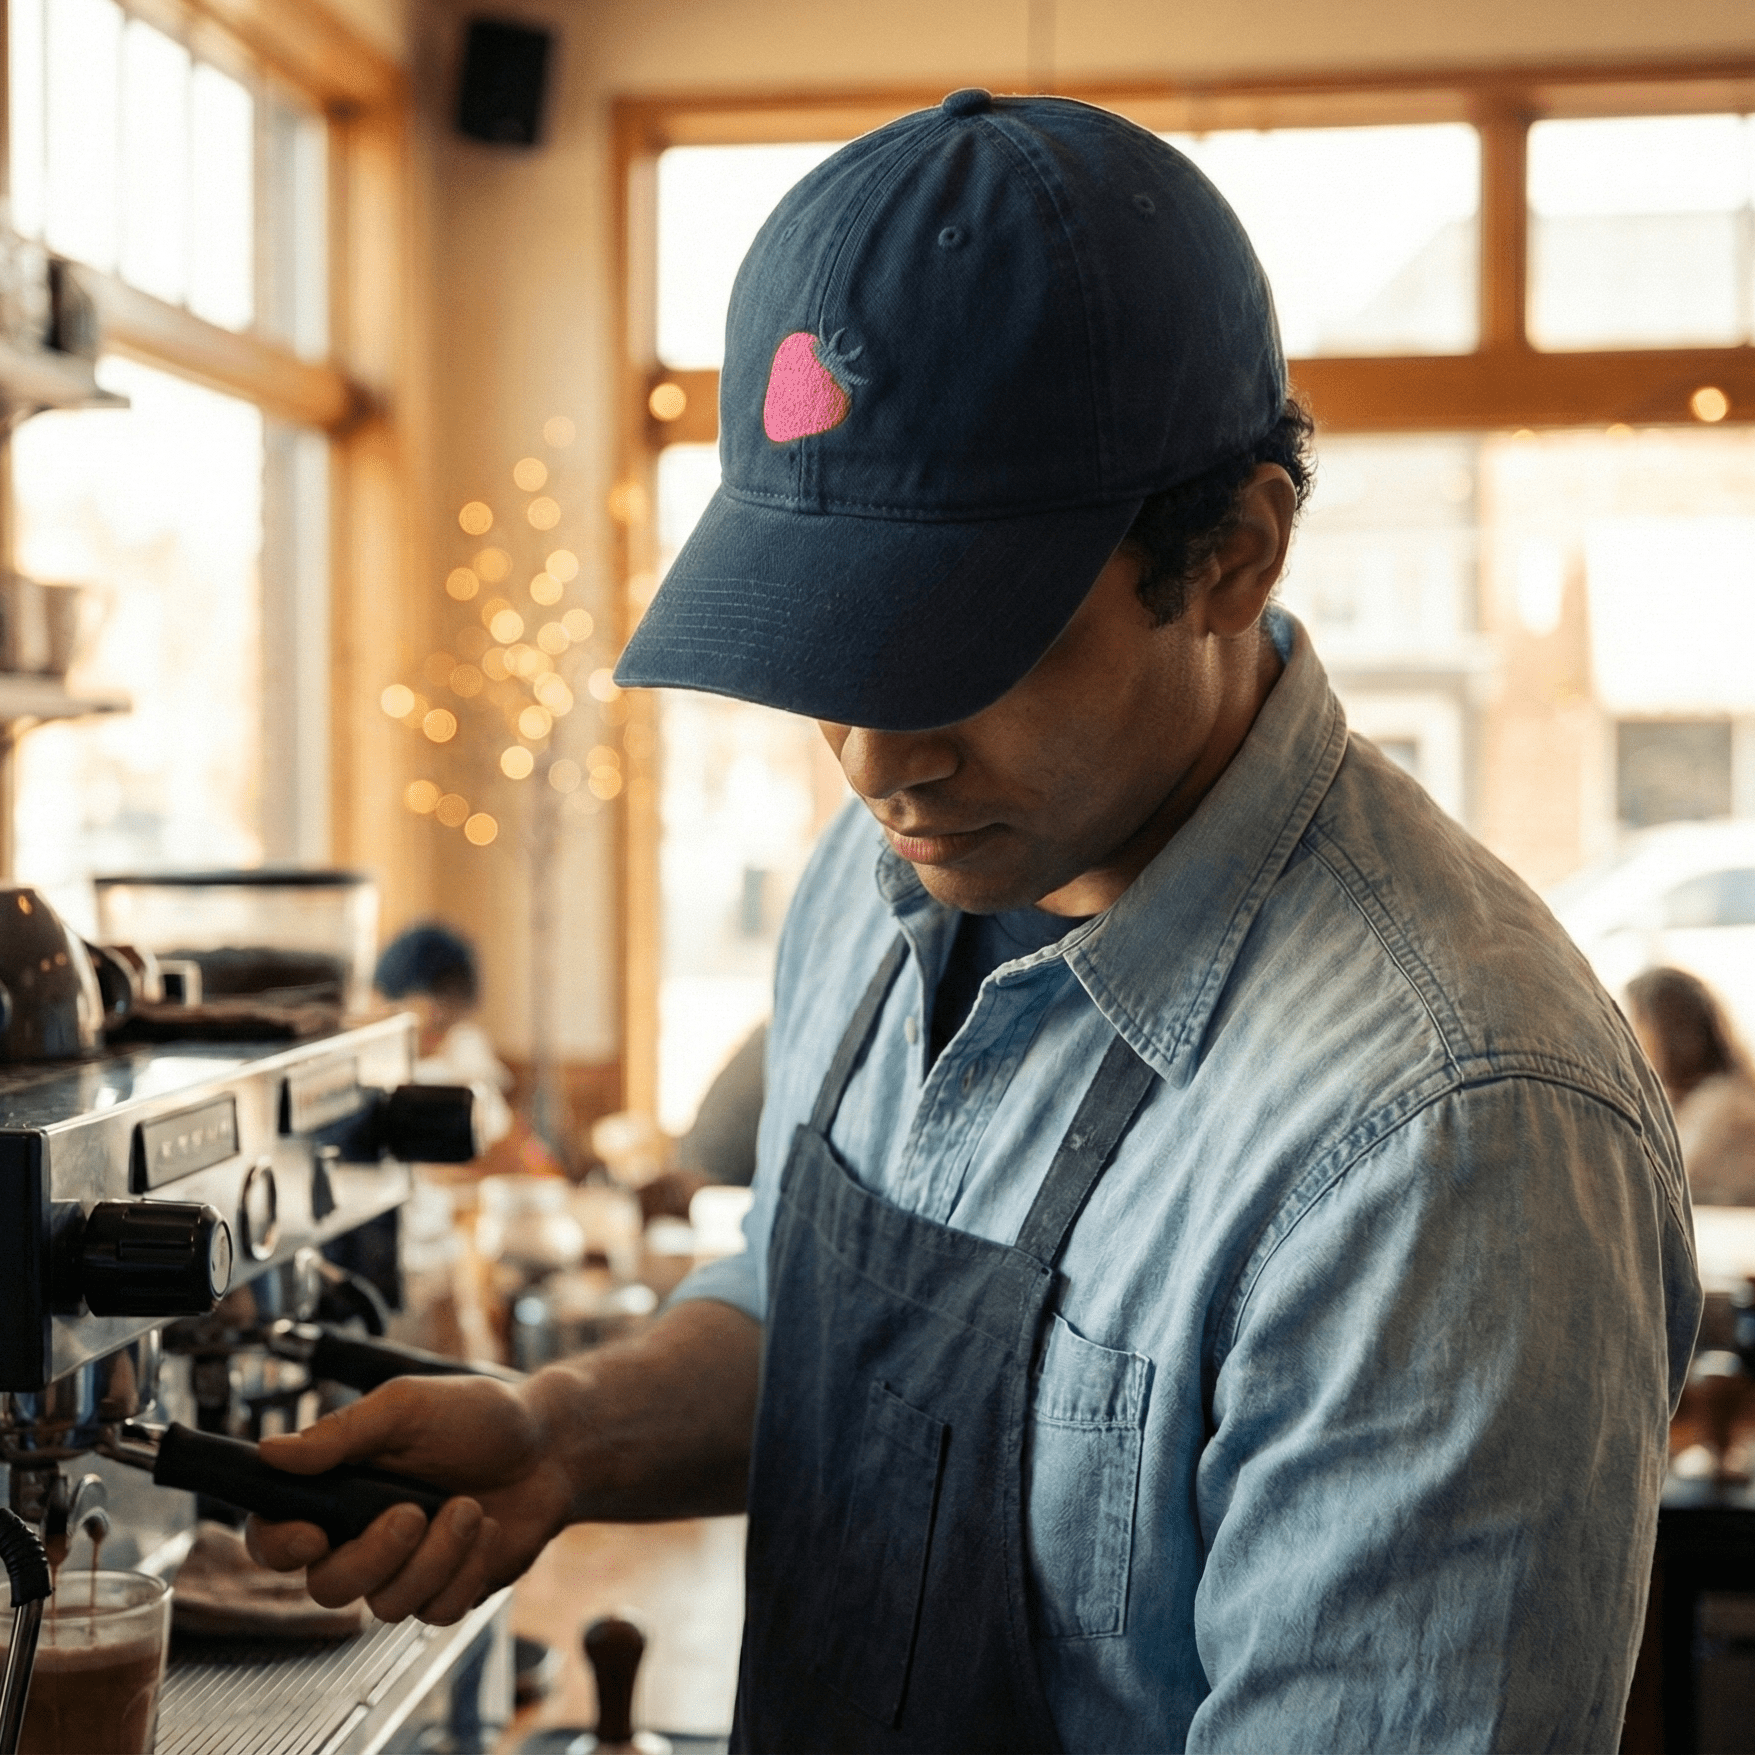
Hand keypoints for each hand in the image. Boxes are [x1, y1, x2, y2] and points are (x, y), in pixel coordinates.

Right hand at [245, 1373, 574, 1624]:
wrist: (552, 1446)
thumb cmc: (480, 1417)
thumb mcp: (410, 1406)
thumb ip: (343, 1431)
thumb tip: (273, 1451)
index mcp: (341, 1488)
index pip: (275, 1535)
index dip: (279, 1546)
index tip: (313, 1534)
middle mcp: (363, 1535)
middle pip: (327, 1587)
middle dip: (373, 1556)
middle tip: (413, 1512)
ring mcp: (405, 1568)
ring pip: (387, 1605)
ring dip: (436, 1556)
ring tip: (469, 1507)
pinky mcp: (446, 1590)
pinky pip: (437, 1611)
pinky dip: (467, 1571)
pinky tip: (488, 1532)